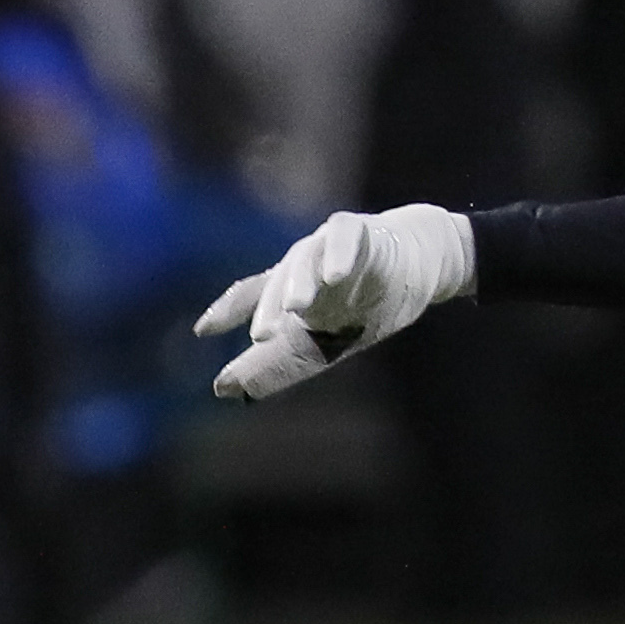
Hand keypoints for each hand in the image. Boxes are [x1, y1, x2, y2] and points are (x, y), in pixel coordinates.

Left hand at [196, 204, 476, 401]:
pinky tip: (335, 276)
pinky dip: (339, 256)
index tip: (204, 330)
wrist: (420, 264)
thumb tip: (223, 390)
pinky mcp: (361, 232)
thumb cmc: (366, 304)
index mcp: (289, 289)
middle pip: (278, 284)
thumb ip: (277, 366)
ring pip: (306, 260)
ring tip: (296, 308)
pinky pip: (345, 239)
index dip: (227, 311)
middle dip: (268, 309)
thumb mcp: (321, 344)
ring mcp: (328, 247)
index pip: (251, 296)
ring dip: (300, 283)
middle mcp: (302, 265)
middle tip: (262, 337)